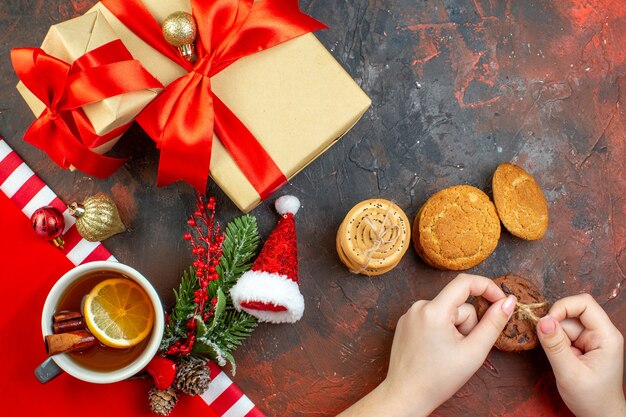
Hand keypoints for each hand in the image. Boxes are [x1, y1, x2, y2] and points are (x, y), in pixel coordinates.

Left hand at [338, 273, 515, 416]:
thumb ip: (494, 323)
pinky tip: (435, 350)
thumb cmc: (438, 379)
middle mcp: (418, 306)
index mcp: (434, 310)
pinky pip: (432, 318)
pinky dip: (440, 330)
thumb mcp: (474, 352)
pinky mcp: (405, 322)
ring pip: (446, 312)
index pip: (465, 282)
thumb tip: (509, 300)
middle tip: (463, 348)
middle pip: (458, 303)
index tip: (502, 301)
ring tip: (448, 352)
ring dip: (455, 328)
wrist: (406, 396)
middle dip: (468, 323)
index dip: (488, 287)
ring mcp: (409, 314)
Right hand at [537, 294, 625, 416]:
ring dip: (555, 337)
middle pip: (572, 312)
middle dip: (556, 325)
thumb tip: (542, 320)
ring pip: (564, 323)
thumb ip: (555, 346)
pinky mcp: (582, 344)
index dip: (563, 307)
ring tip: (559, 358)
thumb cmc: (591, 398)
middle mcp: (601, 333)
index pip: (585, 304)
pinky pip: (563, 333)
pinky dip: (555, 342)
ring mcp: (591, 338)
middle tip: (549, 345)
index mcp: (607, 337)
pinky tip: (559, 357)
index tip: (546, 323)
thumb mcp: (569, 373)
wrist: (599, 415)